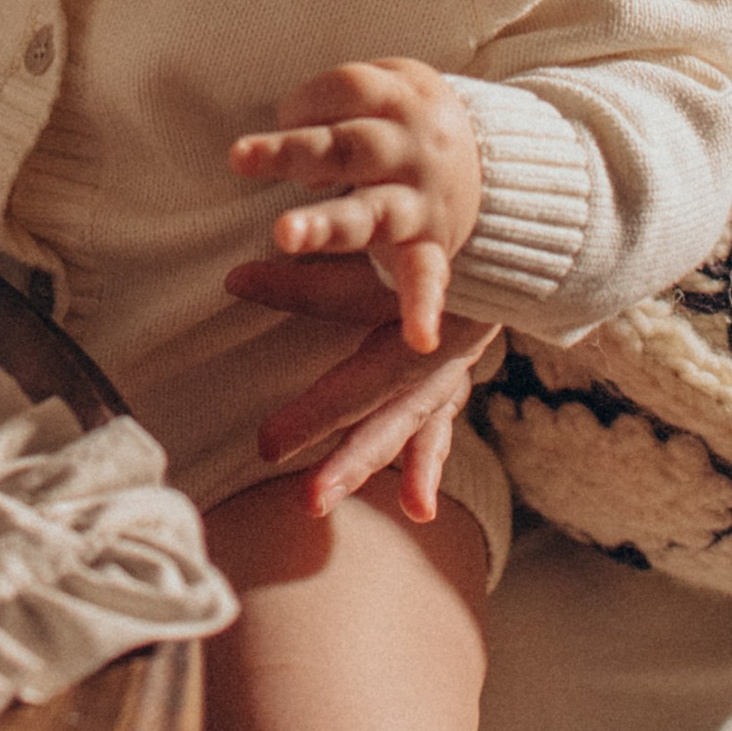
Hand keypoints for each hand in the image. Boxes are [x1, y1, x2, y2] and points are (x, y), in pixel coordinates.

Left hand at [224, 248, 502, 522]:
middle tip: (310, 500)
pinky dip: (425, 463)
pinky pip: (438, 426)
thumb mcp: (368, 250)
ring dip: (390, 470)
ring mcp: (450, 369)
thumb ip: (306, 275)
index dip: (318, 414)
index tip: (266, 446)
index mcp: (419, 330)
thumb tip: (232, 280)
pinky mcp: (450, 373)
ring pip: (415, 427)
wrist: (498, 211)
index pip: (361, 382)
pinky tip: (417, 508)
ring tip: (380, 519)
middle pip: (392, 416)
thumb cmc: (417, 227)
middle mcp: (441, 358)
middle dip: (353, 461)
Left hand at [228, 59, 484, 354]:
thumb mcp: (383, 91)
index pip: (346, 90)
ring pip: (371, 211)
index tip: (287, 113)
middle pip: (347, 145)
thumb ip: (331, 111)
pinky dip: (423, 306)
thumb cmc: (406, 122)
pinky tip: (421, 337)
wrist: (502, 162)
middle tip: (238, 157)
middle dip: (295, 151)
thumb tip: (277, 147)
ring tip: (284, 234)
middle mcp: (409, 150)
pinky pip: (427, 276)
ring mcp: (418, 202)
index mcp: (398, 101)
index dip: (309, 99)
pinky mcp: (430, 246)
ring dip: (327, 224)